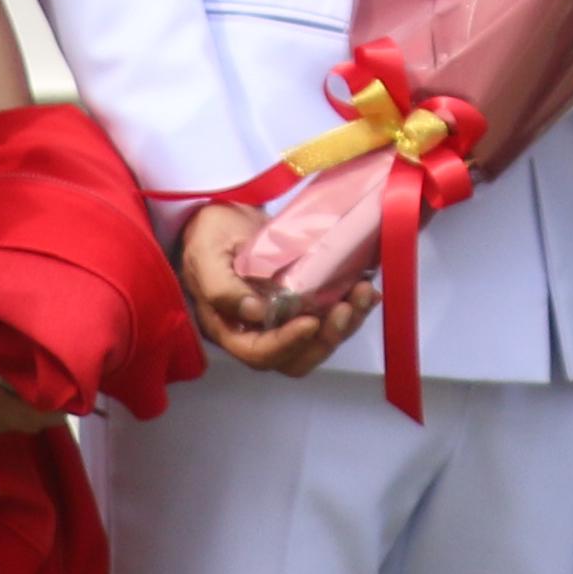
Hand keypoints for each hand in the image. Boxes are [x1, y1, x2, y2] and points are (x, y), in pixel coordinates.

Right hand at [180, 201, 374, 379]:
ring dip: (347, 323)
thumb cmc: (208, 236)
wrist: (224, 215)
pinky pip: (330, 316)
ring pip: (320, 340)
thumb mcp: (206, 255)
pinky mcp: (304, 303)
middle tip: (346, 308)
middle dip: (327, 339)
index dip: (288, 344)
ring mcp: (284, 319)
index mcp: (230, 327)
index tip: (310, 322)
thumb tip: (254, 313)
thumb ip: (221, 287)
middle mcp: (259, 331)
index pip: (260, 353)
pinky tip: (366, 289)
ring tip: (362, 293)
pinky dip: (354, 307)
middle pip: (297, 357)